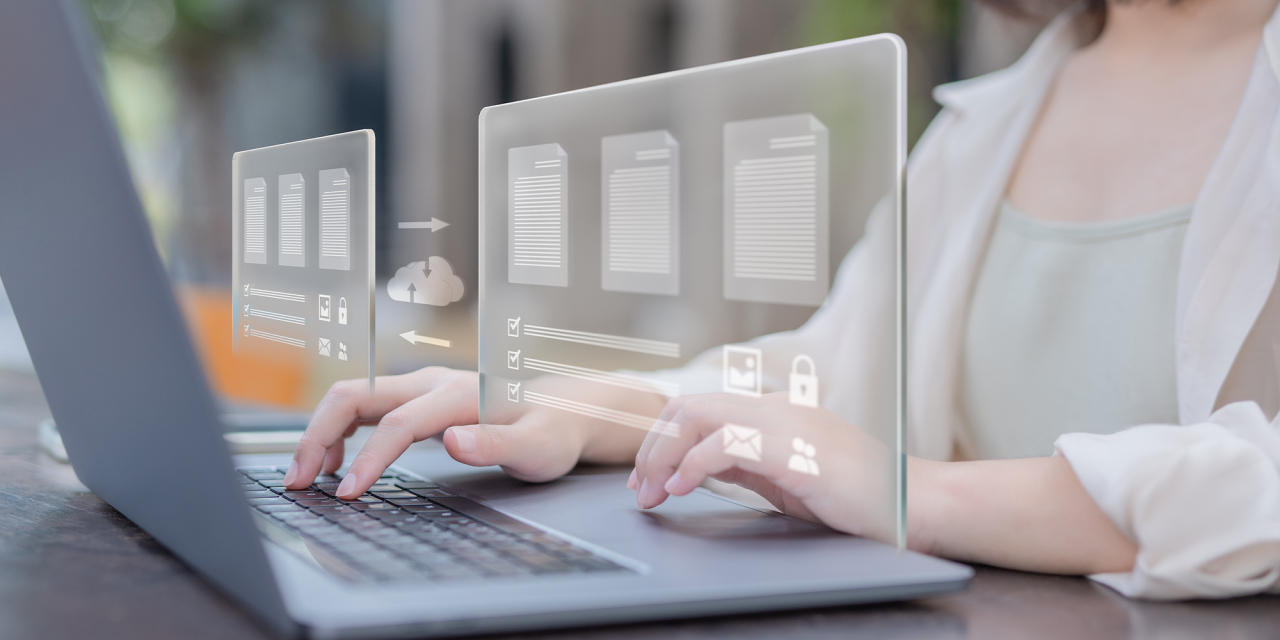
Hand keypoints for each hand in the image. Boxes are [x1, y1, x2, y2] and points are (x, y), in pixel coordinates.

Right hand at [283, 367, 657, 498]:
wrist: (563, 410)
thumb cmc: (551, 432)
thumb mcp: (536, 448)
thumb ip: (495, 446)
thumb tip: (454, 441)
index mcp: (458, 394)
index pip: (397, 425)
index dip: (368, 460)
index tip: (348, 494)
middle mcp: (432, 382)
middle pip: (355, 395)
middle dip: (318, 435)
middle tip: (298, 482)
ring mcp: (421, 386)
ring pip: (352, 396)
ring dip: (320, 431)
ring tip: (306, 477)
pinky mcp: (417, 397)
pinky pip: (364, 406)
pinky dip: (339, 430)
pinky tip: (337, 463)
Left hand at [629, 392, 894, 542]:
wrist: (914, 505)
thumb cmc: (856, 497)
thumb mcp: (785, 476)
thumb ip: (745, 463)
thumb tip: (696, 468)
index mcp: (773, 410)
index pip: (698, 406)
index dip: (661, 440)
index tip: (646, 480)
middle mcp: (775, 406)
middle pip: (687, 406)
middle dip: (652, 448)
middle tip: (641, 491)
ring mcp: (786, 422)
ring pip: (698, 416)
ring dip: (664, 456)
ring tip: (654, 492)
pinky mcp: (795, 448)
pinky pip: (726, 444)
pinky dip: (693, 464)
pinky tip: (683, 488)